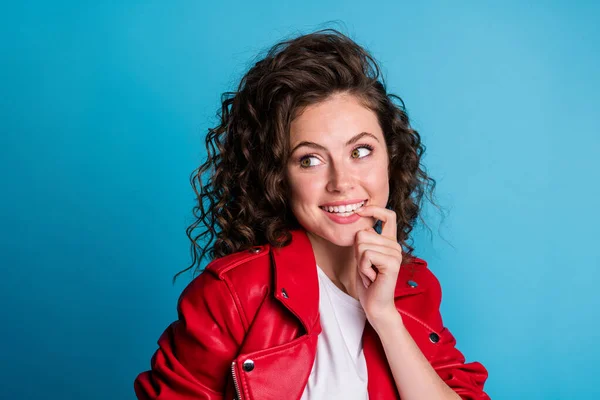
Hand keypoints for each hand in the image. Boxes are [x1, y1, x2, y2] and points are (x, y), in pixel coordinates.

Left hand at [354, 205, 402, 327]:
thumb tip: (361, 223)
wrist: (375, 305)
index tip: (359, 211)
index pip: (388, 216)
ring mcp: (396, 254)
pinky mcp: (392, 263)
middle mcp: (395, 245)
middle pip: (363, 233)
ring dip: (360, 262)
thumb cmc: (368, 282)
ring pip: (362, 244)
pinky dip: (362, 268)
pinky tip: (371, 277)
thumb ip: (364, 240)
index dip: (373, 209)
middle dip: (357, 253)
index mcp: (390, 242)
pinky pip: (366, 255)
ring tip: (369, 274)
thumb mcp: (362, 256)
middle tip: (367, 268)